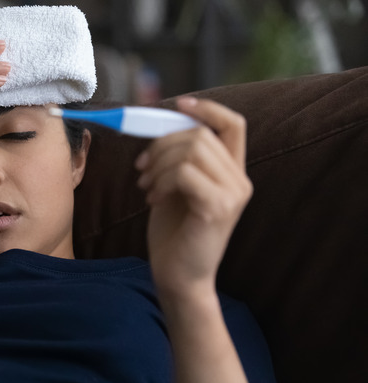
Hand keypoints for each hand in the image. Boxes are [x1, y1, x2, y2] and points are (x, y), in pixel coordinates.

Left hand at [135, 97, 252, 300]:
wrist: (178, 278)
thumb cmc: (174, 234)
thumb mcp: (175, 188)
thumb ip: (177, 160)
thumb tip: (158, 128)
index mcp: (232, 173)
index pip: (233, 124)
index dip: (207, 108)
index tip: (179, 104)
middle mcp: (239, 181)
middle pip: (201, 134)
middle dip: (162, 144)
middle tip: (141, 168)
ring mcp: (232, 195)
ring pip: (191, 150)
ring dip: (158, 164)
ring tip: (146, 187)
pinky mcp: (217, 208)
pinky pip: (184, 173)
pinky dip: (161, 181)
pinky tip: (153, 200)